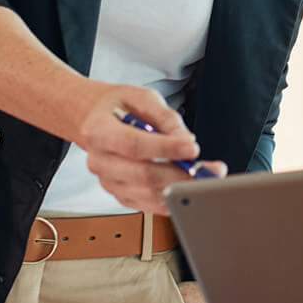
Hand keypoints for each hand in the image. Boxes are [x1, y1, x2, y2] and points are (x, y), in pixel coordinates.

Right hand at [72, 84, 224, 213]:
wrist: (93, 120)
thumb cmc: (117, 107)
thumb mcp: (141, 97)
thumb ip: (165, 118)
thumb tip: (186, 141)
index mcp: (98, 131)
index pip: (133, 144)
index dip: (165, 148)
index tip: (192, 148)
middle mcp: (99, 160)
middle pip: (143, 175)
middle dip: (180, 174)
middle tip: (209, 169)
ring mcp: (108, 181)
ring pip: (148, 194)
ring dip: (181, 189)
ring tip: (204, 178)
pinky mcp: (120, 195)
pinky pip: (148, 204)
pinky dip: (171, 199)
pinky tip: (188, 187)